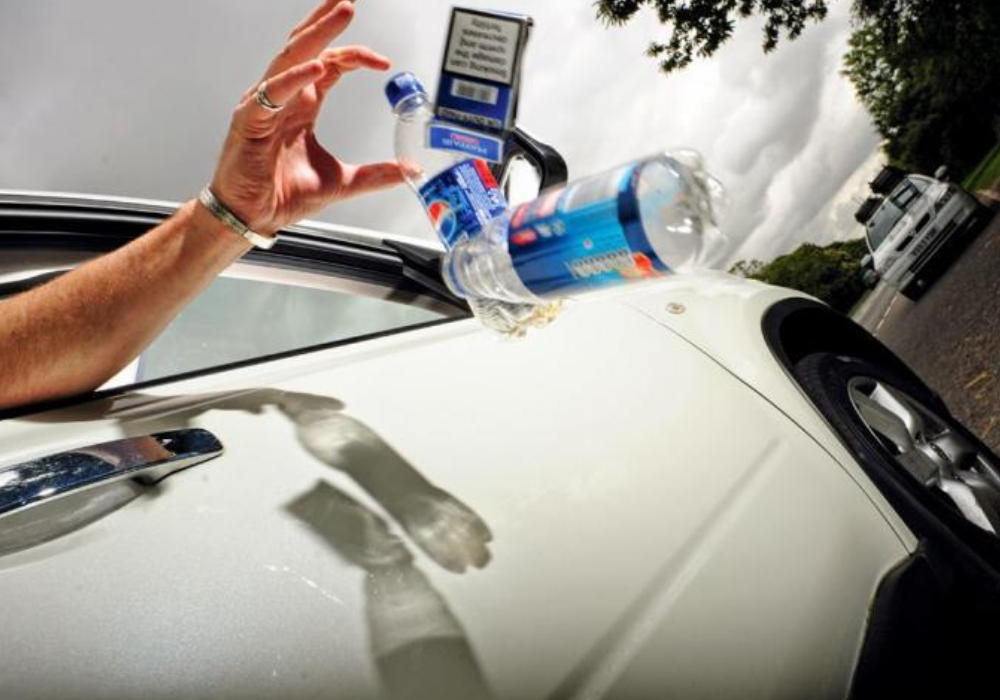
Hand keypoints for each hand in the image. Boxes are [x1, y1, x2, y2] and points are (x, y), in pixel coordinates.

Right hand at [210, 0, 404, 235]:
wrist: (253, 217)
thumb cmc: (281, 194)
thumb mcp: (342, 182)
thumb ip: (376, 174)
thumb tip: (408, 171)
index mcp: (303, 105)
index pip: (330, 64)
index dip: (356, 56)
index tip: (384, 62)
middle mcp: (283, 98)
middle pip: (307, 47)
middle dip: (328, 21)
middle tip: (349, 1)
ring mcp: (264, 105)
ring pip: (291, 58)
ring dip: (316, 35)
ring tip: (339, 15)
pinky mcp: (249, 121)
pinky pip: (272, 92)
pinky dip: (295, 78)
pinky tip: (316, 67)